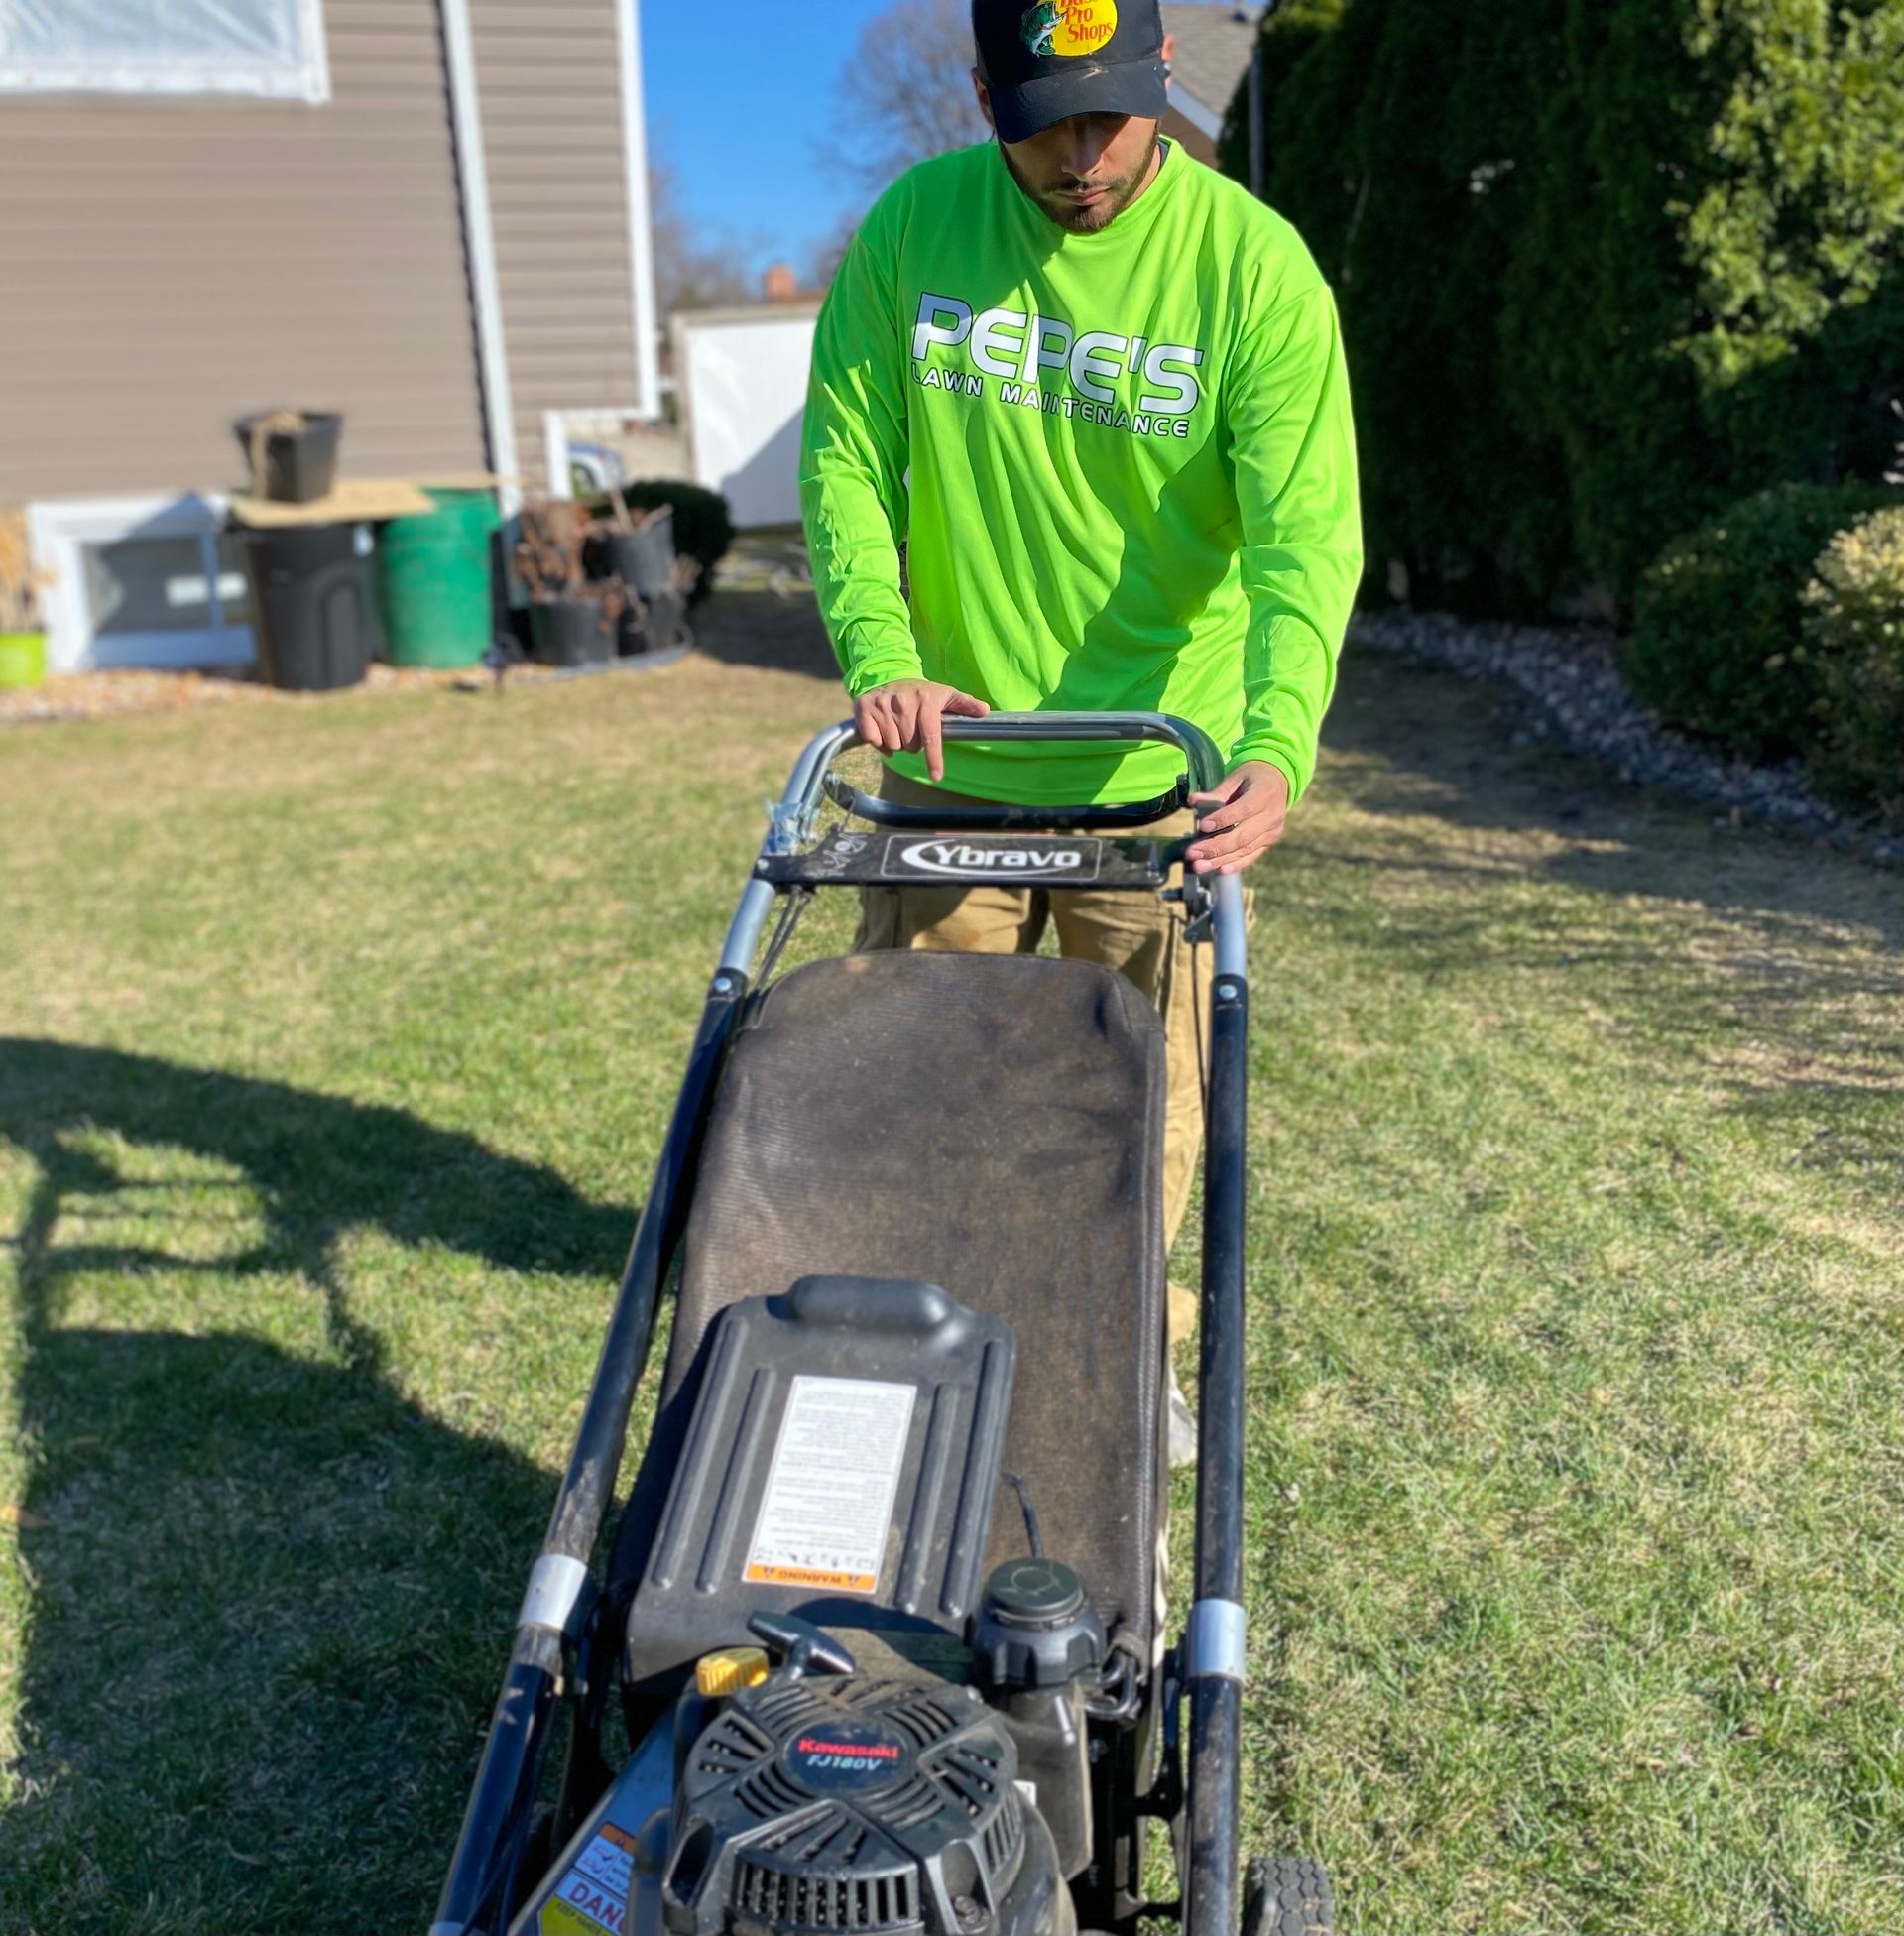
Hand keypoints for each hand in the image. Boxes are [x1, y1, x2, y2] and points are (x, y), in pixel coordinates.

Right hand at [853, 679, 989, 781]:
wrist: (888, 675)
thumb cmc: (921, 692)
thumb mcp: (944, 695)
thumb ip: (965, 704)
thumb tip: (985, 711)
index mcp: (926, 699)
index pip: (930, 735)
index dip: (933, 758)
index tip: (936, 776)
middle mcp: (903, 701)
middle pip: (910, 745)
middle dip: (913, 744)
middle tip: (911, 729)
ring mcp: (882, 704)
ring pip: (892, 745)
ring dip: (896, 743)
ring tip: (897, 727)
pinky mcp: (864, 707)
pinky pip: (873, 740)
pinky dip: (878, 742)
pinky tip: (883, 730)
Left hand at [1185, 760, 1290, 873]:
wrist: (1277, 781)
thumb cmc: (1252, 777)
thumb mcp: (1235, 777)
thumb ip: (1216, 792)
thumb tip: (1192, 801)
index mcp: (1265, 794)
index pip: (1244, 810)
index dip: (1223, 819)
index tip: (1202, 826)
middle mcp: (1272, 815)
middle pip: (1243, 836)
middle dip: (1215, 847)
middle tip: (1192, 853)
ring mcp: (1273, 831)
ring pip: (1245, 849)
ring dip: (1220, 860)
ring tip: (1199, 865)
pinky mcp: (1270, 841)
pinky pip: (1252, 856)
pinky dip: (1235, 864)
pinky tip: (1219, 869)